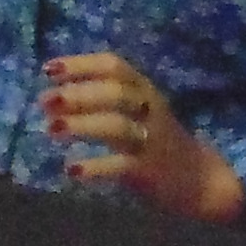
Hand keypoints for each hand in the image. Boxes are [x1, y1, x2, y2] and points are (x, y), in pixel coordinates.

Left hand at [39, 54, 245, 225]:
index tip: (48, 69)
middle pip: (115, 92)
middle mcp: (149, 110)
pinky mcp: (149, 171)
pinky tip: (72, 170)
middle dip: (78, 94)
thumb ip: (106, 98)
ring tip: (51, 129)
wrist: (201, 181)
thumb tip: (57, 91)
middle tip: (44, 101)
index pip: (114, 66)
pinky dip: (96, 166)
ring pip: (117, 126)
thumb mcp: (140, 110)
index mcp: (144, 90)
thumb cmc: (158, 140)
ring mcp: (151, 140)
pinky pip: (121, 166)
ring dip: (82, 125)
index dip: (81, 64)